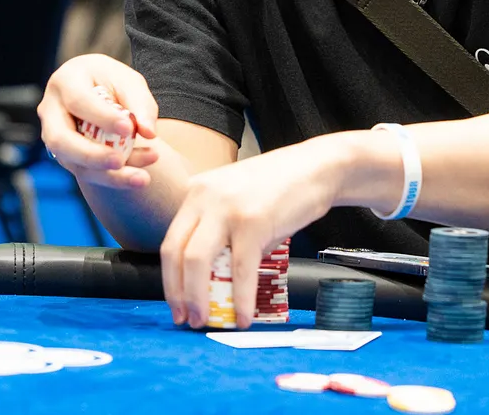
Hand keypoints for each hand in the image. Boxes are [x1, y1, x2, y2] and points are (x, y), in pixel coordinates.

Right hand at [39, 53, 161, 189]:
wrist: (95, 88)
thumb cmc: (111, 81)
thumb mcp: (128, 81)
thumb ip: (140, 103)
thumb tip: (149, 132)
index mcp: (66, 82)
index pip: (79, 102)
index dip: (102, 117)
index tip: (129, 129)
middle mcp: (51, 110)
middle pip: (61, 140)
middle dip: (91, 155)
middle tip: (120, 162)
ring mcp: (54, 136)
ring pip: (72, 163)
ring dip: (108, 175)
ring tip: (142, 178)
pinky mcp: (65, 155)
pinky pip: (85, 172)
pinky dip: (112, 178)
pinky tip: (137, 177)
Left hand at [160, 140, 346, 328]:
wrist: (318, 167)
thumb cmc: (280, 188)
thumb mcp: (236, 199)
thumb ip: (220, 230)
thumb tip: (214, 279)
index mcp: (197, 192)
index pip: (170, 241)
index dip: (170, 279)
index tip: (177, 303)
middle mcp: (205, 197)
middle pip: (175, 252)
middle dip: (177, 293)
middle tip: (186, 319)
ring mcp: (227, 208)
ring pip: (198, 262)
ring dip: (198, 298)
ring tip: (206, 321)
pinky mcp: (253, 222)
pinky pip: (240, 270)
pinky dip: (240, 299)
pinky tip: (244, 316)